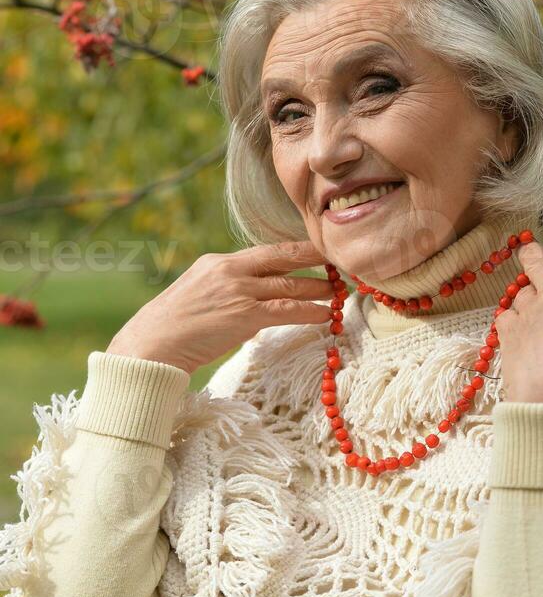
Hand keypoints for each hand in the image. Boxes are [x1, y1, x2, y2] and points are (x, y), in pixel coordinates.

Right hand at [106, 239, 333, 374]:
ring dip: (319, 288)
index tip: (314, 251)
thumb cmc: (171, 329)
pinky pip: (287, 310)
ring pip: (290, 285)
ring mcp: (237, 291)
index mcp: (217, 262)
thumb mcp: (199, 295)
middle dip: (314, 257)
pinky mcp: (243, 316)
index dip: (293, 252)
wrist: (150, 345)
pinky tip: (325, 314)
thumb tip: (256, 300)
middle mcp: (230, 270)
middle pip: (282, 258)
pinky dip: (310, 311)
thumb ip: (227, 291)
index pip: (264, 252)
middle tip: (338, 259)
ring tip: (339, 291)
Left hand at [495, 221, 542, 403]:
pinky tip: (516, 328)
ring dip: (527, 294)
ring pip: (522, 291)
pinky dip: (511, 319)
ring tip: (531, 304)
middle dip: (534, 252)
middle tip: (532, 250)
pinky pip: (505, 316)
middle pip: (539, 261)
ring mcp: (530, 311)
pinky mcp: (509, 331)